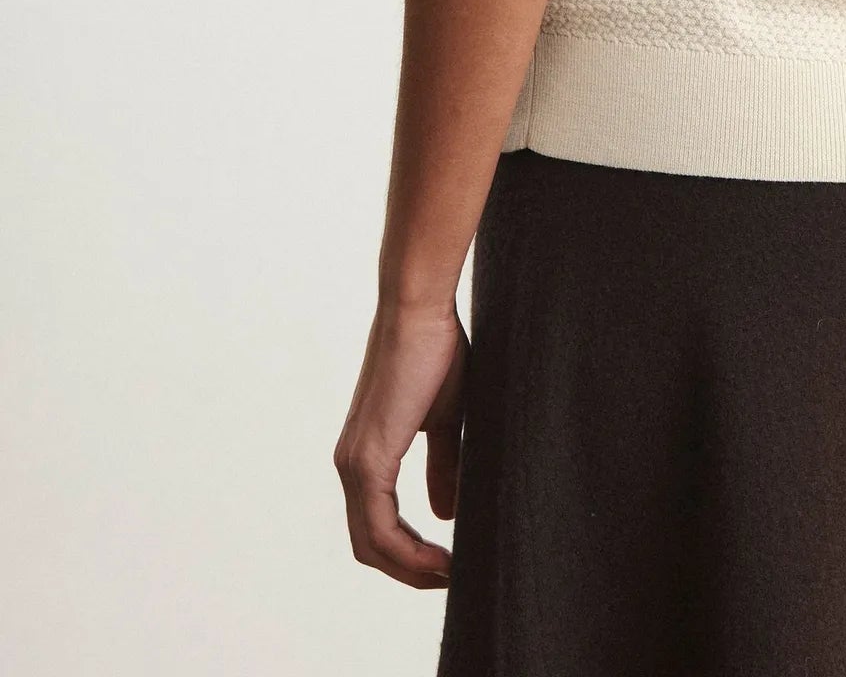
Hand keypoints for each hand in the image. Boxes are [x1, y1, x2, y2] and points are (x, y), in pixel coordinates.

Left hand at [335, 302, 467, 587]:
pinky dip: (408, 553)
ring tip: (451, 575)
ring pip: (371, 545)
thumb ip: (442, 465)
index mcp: (367, 453)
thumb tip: (445, 512)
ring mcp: (354, 464)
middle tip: (452, 579)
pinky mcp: (367, 459)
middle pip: (369, 546)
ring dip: (410, 569)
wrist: (420, 310)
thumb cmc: (436, 350)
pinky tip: (442, 557)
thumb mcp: (444, 419)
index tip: (449, 563)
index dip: (411, 554)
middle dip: (410, 571)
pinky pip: (380, 528)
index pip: (377, 526)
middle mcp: (351, 465)